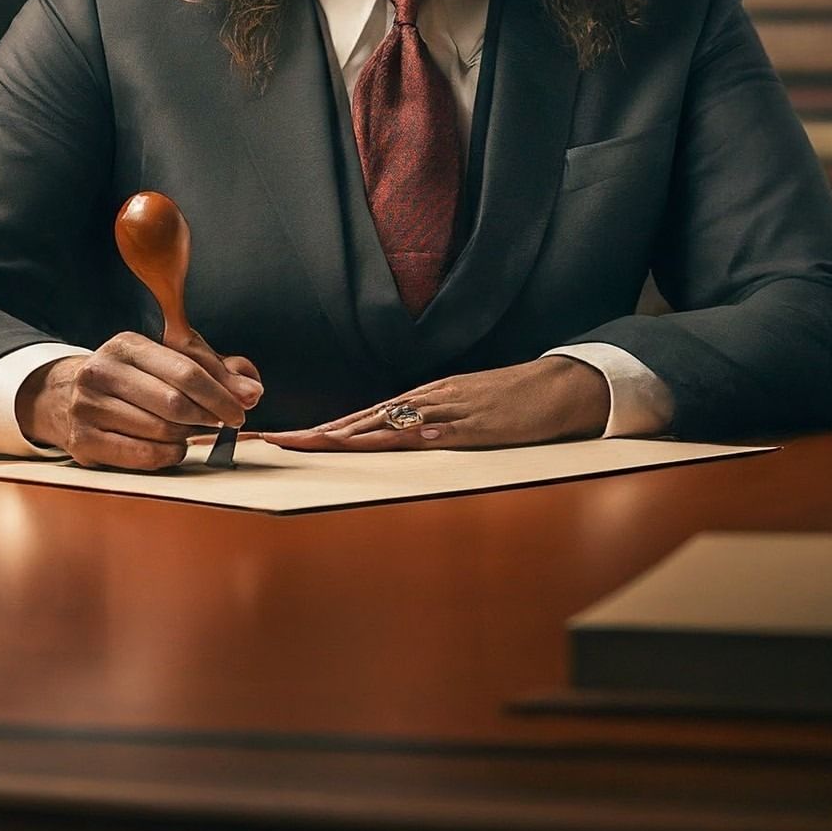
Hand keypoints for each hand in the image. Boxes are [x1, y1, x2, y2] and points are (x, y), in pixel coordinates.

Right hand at [19, 332, 261, 470]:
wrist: (61, 396)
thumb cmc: (129, 379)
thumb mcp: (163, 362)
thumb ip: (212, 369)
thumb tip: (252, 390)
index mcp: (126, 345)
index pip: (186, 370)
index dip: (221, 393)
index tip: (243, 408)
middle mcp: (102, 371)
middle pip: (175, 403)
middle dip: (209, 416)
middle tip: (226, 423)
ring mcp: (88, 407)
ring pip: (161, 431)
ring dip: (188, 436)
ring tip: (193, 431)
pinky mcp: (83, 441)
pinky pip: (142, 455)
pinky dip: (168, 455)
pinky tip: (175, 447)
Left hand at [262, 357, 606, 451]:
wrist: (559, 386)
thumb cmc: (512, 402)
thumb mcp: (462, 412)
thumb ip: (430, 425)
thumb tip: (396, 440)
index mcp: (420, 401)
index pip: (358, 420)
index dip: (319, 431)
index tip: (283, 440)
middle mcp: (425, 401)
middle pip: (359, 421)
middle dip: (315, 434)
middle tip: (272, 442)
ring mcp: (448, 410)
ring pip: (387, 424)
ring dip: (345, 436)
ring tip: (307, 444)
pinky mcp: (475, 422)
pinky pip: (434, 431)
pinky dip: (405, 436)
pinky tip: (381, 441)